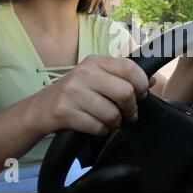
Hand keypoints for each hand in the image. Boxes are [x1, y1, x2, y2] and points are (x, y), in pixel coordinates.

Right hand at [30, 56, 149, 135]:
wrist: (40, 108)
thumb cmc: (75, 93)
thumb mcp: (97, 77)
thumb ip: (123, 77)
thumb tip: (152, 81)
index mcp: (95, 61)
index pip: (130, 68)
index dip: (141, 84)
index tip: (141, 94)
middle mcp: (84, 73)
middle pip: (125, 92)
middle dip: (131, 108)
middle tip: (129, 113)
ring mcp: (73, 91)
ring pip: (112, 113)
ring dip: (116, 123)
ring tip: (111, 121)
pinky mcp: (65, 111)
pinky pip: (98, 127)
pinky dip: (102, 131)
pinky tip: (96, 126)